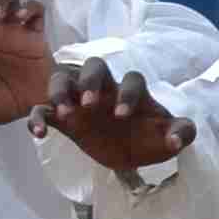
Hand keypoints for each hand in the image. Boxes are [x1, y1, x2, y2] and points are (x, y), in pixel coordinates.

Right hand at [39, 67, 196, 172]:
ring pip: (63, 80)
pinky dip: (37, 116)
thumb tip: (176, 139)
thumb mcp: (168, 138)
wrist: (130, 152)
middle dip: (90, 81)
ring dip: (60, 92)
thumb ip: (181, 133)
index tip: (122, 115)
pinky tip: (39, 134)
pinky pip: (43, 109)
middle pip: (95, 66)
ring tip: (62, 113)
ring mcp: (80, 101)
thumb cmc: (149, 137)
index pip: (132, 79)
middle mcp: (105, 90)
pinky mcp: (63, 119)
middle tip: (89, 104)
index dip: (127, 93)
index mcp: (133, 91)